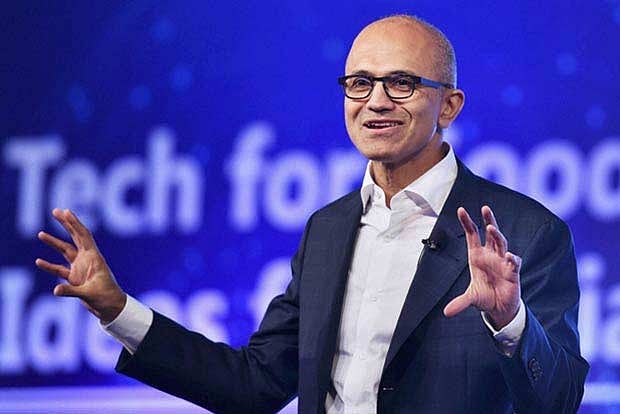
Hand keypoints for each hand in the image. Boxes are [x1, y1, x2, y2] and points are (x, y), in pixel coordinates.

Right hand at [35, 208, 125, 322]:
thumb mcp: (89, 294)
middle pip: (75, 237)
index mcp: (94, 258)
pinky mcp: (75, 279)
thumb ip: (71, 291)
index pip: (83, 236)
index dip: (74, 223)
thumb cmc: (106, 298)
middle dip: (66, 224)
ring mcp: (81, 268)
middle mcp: (87, 260)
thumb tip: (55, 290)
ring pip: (65, 251)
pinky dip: (50, 266)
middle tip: (56, 211)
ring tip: (41, 234)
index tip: (66, 211)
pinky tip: (38, 261)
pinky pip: (60, 270)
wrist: (111, 308)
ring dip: (54, 243)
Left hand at [443, 206, 521, 329]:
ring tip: (491, 227)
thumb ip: (460, 303)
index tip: (461, 210)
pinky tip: (508, 256)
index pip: (472, 235)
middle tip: (484, 208)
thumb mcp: (470, 299)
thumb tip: (446, 313)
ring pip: (501, 243)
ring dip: (497, 235)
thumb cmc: (485, 297)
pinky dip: (512, 258)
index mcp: (477, 257)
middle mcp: (490, 256)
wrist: (500, 309)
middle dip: (488, 220)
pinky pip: (513, 261)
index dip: (467, 223)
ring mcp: (502, 262)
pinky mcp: (513, 272)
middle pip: (490, 234)